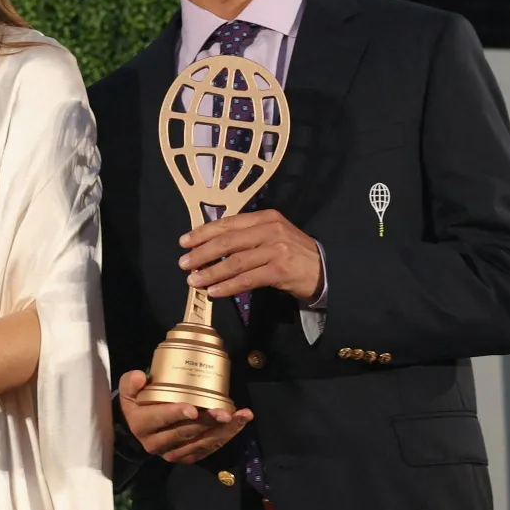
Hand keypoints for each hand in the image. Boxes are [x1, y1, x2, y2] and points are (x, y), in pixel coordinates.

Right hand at [118, 370, 252, 462]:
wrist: (134, 429)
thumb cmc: (136, 404)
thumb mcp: (127, 391)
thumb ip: (131, 382)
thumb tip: (141, 376)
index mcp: (142, 424)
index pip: (160, 419)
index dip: (177, 414)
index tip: (194, 409)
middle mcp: (156, 443)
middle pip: (185, 433)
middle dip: (207, 423)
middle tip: (225, 413)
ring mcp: (171, 453)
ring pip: (200, 443)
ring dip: (223, 431)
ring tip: (241, 417)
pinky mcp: (184, 458)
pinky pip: (206, 450)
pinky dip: (224, 438)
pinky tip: (237, 426)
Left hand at [179, 209, 324, 302]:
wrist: (326, 270)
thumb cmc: (293, 253)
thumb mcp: (272, 235)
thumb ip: (247, 235)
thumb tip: (210, 244)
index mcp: (264, 218)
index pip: (228, 223)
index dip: (203, 232)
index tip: (185, 241)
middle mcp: (270, 230)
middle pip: (228, 241)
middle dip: (202, 253)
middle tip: (184, 263)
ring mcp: (276, 250)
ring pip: (235, 262)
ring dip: (211, 273)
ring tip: (194, 280)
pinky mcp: (280, 270)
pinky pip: (247, 279)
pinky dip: (228, 286)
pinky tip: (214, 292)